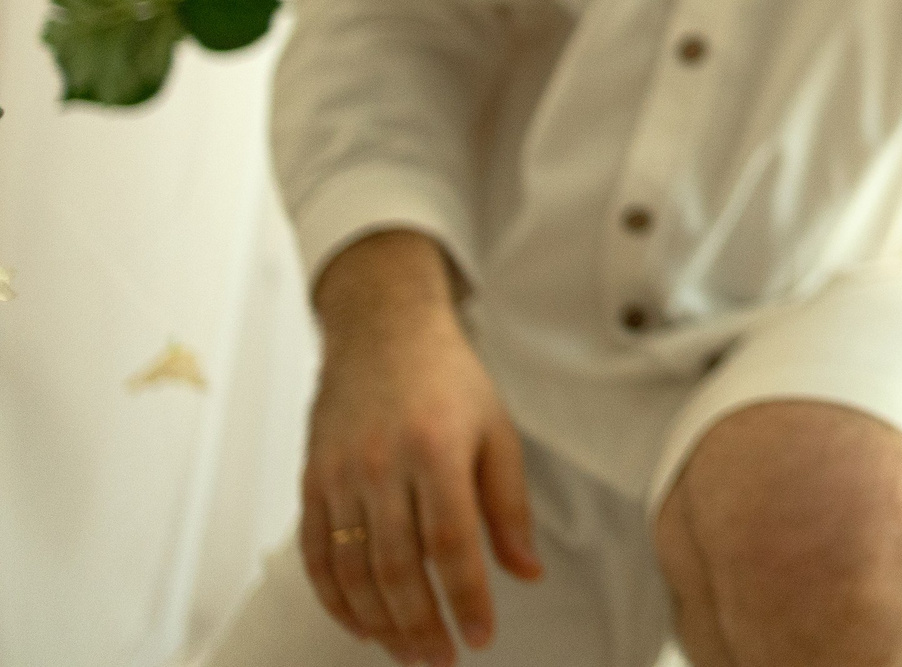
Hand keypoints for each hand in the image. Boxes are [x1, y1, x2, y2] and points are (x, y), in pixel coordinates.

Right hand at [299, 232, 541, 665]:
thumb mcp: (496, 431)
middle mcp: (382, 465)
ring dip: (379, 622)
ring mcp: (339, 475)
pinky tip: (361, 625)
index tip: (480, 638)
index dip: (465, 598)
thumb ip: (509, 506)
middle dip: (420, 625)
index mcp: (436, 450)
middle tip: (441, 660)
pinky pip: (316, 554)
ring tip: (408, 652)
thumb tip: (525, 573)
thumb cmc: (449, 380)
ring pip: (352, 570)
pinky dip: (335, 599)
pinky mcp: (311, 482)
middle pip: (397, 568)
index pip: (451, 544)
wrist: (381, 331)